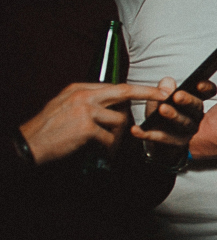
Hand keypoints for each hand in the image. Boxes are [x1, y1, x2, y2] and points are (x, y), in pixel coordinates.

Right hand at [19, 82, 171, 165]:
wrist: (29, 144)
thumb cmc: (48, 129)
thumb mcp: (65, 105)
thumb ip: (87, 101)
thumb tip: (111, 103)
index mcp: (80, 88)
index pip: (116, 86)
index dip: (138, 89)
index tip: (158, 88)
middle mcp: (84, 95)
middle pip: (124, 91)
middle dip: (148, 93)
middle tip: (165, 97)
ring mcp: (85, 109)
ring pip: (119, 120)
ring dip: (119, 136)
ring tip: (109, 146)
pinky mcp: (86, 126)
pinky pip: (109, 138)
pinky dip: (109, 148)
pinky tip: (103, 153)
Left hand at [131, 77, 215, 149]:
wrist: (157, 142)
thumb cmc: (161, 117)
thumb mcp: (160, 100)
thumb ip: (163, 90)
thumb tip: (166, 82)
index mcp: (194, 102)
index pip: (208, 93)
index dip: (206, 88)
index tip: (198, 84)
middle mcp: (195, 116)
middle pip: (197, 108)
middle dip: (188, 101)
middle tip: (177, 96)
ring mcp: (188, 131)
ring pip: (184, 123)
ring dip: (174, 116)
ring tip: (162, 109)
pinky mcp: (176, 144)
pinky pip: (163, 138)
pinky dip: (148, 134)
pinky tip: (136, 129)